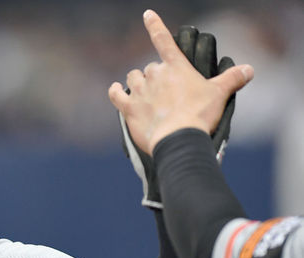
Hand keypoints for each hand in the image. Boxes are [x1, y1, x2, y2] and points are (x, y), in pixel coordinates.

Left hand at [109, 10, 253, 154]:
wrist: (178, 138)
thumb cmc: (199, 114)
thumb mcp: (220, 94)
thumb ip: (232, 79)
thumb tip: (249, 69)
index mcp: (175, 67)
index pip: (163, 40)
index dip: (155, 25)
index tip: (147, 14)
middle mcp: (154, 74)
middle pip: (150, 67)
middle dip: (156, 76)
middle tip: (166, 93)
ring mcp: (139, 90)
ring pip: (132, 77)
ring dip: (137, 82)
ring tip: (146, 94)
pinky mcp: (128, 108)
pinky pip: (115, 94)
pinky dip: (115, 91)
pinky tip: (116, 90)